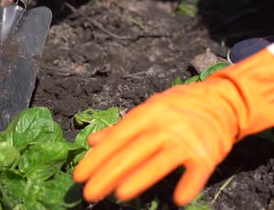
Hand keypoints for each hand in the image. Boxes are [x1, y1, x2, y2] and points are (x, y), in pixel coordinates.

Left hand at [73, 46, 273, 205]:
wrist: (221, 102)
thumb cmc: (176, 109)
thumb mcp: (145, 112)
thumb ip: (118, 129)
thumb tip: (91, 142)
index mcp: (146, 114)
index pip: (116, 138)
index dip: (96, 158)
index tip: (79, 176)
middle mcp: (165, 125)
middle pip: (133, 152)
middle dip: (108, 173)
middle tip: (89, 193)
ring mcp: (186, 139)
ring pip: (160, 161)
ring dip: (140, 178)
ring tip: (119, 195)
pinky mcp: (208, 153)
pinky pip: (197, 171)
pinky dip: (190, 184)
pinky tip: (178, 199)